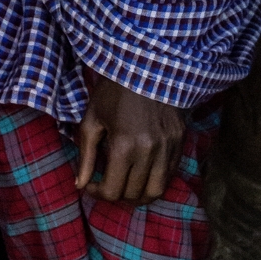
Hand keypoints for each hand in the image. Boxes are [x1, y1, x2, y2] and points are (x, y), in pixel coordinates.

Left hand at [75, 70, 185, 203]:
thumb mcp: (91, 121)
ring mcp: (168, 146)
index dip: (97, 193)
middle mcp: (150, 150)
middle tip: (107, 184)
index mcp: (124, 145)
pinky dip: (156, 179)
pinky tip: (143, 171)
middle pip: (134, 194)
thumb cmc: (112, 92)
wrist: (145, 64)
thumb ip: (85, 156)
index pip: (112, 190)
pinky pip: (171, 173)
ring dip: (139, 194)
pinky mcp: (180, 140)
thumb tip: (80, 185)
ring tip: (127, 186)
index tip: (91, 184)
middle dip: (116, 195)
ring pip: (157, 190)